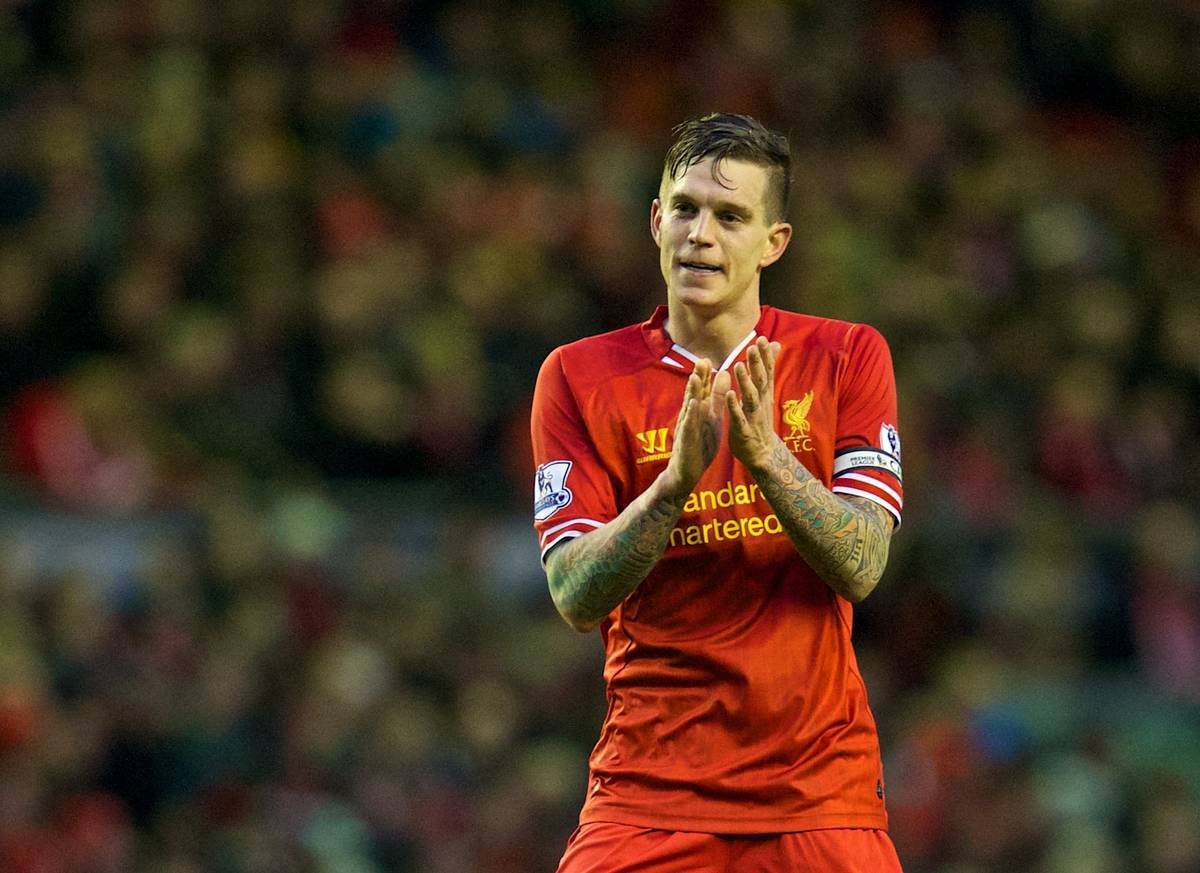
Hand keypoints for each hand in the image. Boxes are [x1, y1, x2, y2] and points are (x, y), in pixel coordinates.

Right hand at [662, 359, 729, 498]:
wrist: (686, 471)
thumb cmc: (700, 444)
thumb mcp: (712, 418)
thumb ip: (716, 398)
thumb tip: (723, 375)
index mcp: (701, 410)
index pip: (702, 390)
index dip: (705, 375)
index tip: (708, 358)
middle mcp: (691, 416)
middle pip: (694, 394)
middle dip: (698, 378)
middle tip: (702, 360)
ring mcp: (687, 427)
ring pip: (689, 407)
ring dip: (692, 392)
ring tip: (695, 377)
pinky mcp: (686, 439)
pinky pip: (689, 425)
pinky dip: (691, 414)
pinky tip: (693, 405)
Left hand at [726, 338, 782, 470]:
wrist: (763, 453)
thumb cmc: (760, 419)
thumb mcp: (766, 393)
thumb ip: (767, 369)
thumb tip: (775, 345)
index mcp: (764, 394)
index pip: (766, 372)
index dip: (764, 356)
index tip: (762, 339)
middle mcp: (760, 403)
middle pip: (760, 381)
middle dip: (757, 364)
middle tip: (753, 346)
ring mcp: (752, 417)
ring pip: (750, 397)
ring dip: (745, 382)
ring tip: (737, 366)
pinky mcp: (743, 430)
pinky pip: (738, 417)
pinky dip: (734, 406)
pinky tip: (729, 395)